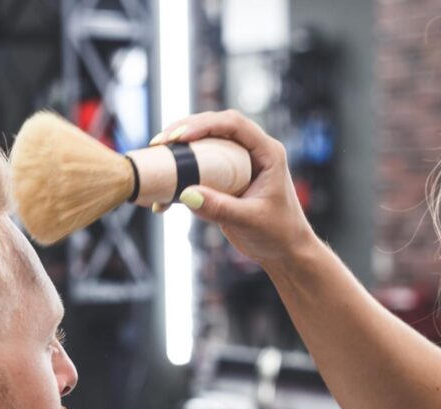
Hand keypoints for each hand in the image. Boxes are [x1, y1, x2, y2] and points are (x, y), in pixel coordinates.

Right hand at [153, 109, 316, 264]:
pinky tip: (163, 196)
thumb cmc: (278, 233)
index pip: (234, 125)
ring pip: (203, 145)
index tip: (179, 137)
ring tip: (155, 157)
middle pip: (214, 127)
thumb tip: (185, 193)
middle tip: (160, 143)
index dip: (205, 124)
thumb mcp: (249, 220)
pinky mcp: (224, 181)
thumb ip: (219, 208)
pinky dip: (180, 178)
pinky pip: (198, 170)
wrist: (284, 252)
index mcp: (267, 152)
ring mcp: (236, 165)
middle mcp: (251, 152)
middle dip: (184, 131)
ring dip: (178, 151)